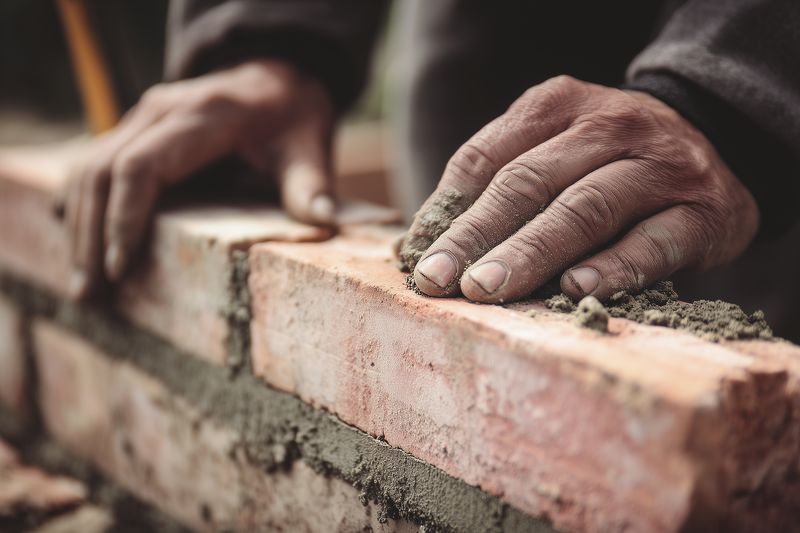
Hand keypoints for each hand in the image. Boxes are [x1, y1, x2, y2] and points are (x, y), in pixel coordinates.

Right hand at [65, 59, 333, 297]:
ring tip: (82, 287)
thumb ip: (312, 184)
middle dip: (90, 236)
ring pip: (87, 170)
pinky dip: (80, 207)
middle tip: (88, 295)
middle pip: (100, 172)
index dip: (124, 217)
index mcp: (200, 115)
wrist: (276, 80)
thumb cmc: (292, 118)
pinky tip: (79, 248)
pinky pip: (92, 167)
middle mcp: (158, 111)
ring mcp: (140, 119)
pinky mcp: (134, 132)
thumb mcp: (309, 147)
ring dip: (78, 227)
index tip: (120, 268)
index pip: (140, 166)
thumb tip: (325, 221)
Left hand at [402, 76, 758, 302]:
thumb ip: (499, 183)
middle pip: (528, 182)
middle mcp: (609, 125)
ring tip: (488, 289)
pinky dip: (614, 266)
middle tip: (439, 281)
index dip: (448, 209)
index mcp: (557, 105)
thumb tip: (422, 245)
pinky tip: (576, 289)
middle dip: (476, 235)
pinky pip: (654, 241)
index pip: (487, 156)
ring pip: (583, 208)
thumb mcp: (553, 149)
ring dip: (530, 253)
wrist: (717, 145)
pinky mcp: (704, 210)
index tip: (418, 256)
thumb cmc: (609, 163)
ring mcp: (660, 165)